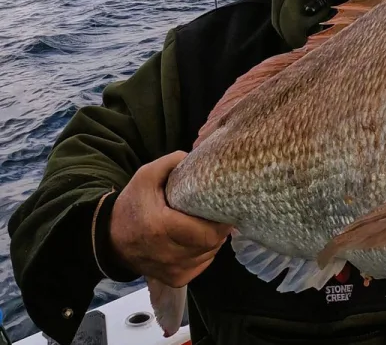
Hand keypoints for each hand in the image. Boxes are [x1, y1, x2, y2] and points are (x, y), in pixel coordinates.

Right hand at [109, 151, 232, 286]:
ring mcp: (172, 270)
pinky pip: (202, 265)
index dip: (220, 220)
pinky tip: (198, 240)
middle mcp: (167, 254)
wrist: (110, 239)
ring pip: (209, 255)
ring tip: (209, 225)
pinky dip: (205, 253)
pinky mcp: (175, 279)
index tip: (224, 206)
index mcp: (160, 227)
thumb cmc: (132, 205)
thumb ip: (171, 163)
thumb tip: (196, 157)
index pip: (207, 232)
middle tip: (220, 214)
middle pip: (211, 244)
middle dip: (220, 228)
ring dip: (213, 240)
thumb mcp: (145, 176)